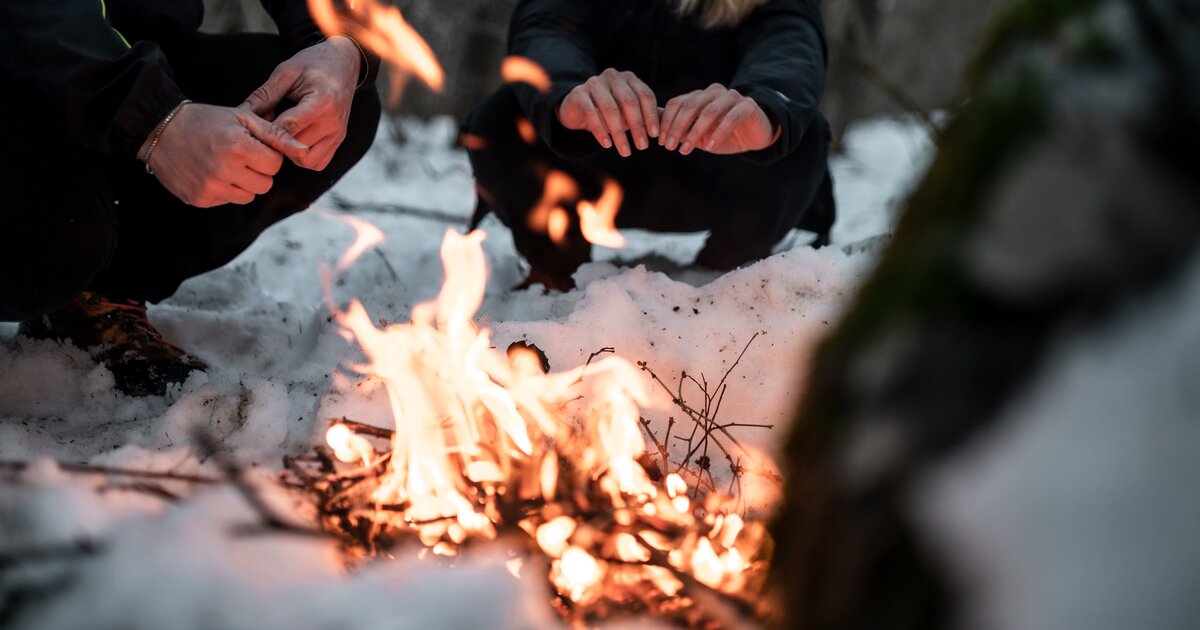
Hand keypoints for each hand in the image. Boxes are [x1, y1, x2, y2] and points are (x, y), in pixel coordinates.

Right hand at [147, 103, 307, 207]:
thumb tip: (305, 151)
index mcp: (237, 145)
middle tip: (241, 155)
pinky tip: (211, 172)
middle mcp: (223, 168)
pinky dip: (225, 189)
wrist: (161, 129)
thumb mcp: (242, 117)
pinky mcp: (199, 199)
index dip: (267, 154)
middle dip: (259, 170)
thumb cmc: (207, 120)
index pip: (275, 164)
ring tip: (227, 163)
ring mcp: (209, 186)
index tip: (253, 146)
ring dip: (244, 182)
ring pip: (249, 196)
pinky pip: (228, 201)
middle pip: (265, 184)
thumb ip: (276, 134)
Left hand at [240, 36, 361, 170]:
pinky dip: (302, 158)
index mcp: (322, 102)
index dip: (266, 130)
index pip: (288, 127)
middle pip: (296, 148)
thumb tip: (241, 113)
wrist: (344, 63)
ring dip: (289, 153)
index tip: (251, 125)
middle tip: (262, 130)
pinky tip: (293, 141)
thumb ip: (265, 95)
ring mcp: (338, 134)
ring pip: (307, 160)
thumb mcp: (286, 72)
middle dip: (275, 142)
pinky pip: (318, 162)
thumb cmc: (314, 63)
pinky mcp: (338, 140)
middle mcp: (333, 123)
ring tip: (280, 135)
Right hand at [556, 68, 658, 156]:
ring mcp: (594, 83)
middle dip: (637, 126)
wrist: (577, 108)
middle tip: (642, 147)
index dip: (651, 116)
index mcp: (628, 78)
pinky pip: (591, 113)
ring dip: (620, 133)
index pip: (644, 95)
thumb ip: (648, 115)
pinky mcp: (579, 94)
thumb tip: (669, 126)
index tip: (655, 136)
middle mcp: (612, 76)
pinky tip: (607, 144)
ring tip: (626, 151)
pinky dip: (600, 131)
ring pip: (610, 109)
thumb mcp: (629, 112)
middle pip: (629, 101)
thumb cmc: (609, 110)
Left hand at [660, 84, 775, 154]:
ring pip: (708, 111)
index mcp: (699, 96)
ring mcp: (731, 97)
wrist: (754, 135)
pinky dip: (718, 132)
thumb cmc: (722, 134)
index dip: (667, 122)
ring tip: (686, 150)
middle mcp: (713, 92)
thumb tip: (651, 124)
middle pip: (690, 105)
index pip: (677, 103)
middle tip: (669, 147)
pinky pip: (730, 117)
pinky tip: (709, 147)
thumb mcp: (697, 132)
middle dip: (677, 127)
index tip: (661, 141)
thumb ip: (678, 126)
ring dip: (694, 132)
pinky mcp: (747, 106)